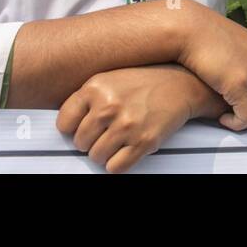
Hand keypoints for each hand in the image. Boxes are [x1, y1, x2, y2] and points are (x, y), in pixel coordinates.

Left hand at [56, 64, 214, 172]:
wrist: (182, 84)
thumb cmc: (145, 82)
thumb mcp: (111, 78)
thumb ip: (87, 98)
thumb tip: (66, 127)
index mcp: (96, 87)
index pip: (64, 123)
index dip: (74, 128)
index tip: (84, 126)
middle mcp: (109, 105)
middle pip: (80, 143)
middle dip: (92, 140)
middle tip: (107, 131)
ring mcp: (126, 124)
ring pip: (96, 157)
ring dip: (105, 152)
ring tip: (119, 138)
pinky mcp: (143, 141)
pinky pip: (115, 168)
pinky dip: (118, 163)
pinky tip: (127, 148)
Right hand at [175, 1, 246, 130]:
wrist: (187, 29)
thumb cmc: (201, 36)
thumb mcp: (233, 44)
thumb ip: (244, 59)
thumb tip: (243, 78)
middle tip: (241, 121)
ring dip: (245, 121)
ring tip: (228, 119)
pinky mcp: (238, 83)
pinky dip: (237, 123)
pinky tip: (223, 119)